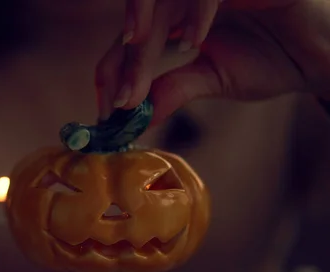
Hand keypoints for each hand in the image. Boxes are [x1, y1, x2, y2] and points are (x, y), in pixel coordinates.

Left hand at [96, 0, 329, 124]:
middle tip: (120, 101)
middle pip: (140, 21)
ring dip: (146, 35)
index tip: (109, 111)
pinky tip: (194, 41)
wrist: (322, 55)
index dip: (115, 71)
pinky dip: (197, 12)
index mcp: (179, 18)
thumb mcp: (214, 79)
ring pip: (164, 1)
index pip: (133, 39)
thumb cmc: (274, 59)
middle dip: (125, 62)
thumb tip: (134, 114)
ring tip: (138, 76)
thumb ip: (174, 89)